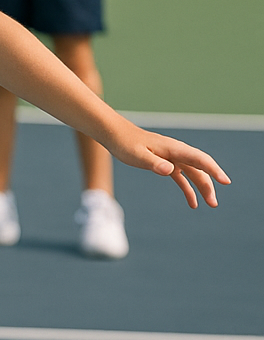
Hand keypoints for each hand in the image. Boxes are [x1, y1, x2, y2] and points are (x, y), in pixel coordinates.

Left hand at [105, 123, 230, 208]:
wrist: (114, 134)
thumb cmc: (125, 143)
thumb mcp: (137, 155)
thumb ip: (154, 163)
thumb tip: (171, 171)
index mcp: (173, 149)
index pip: (199, 159)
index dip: (214, 170)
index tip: (225, 181)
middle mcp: (176, 152)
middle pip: (199, 169)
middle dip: (209, 185)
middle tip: (214, 204)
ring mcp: (171, 157)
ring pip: (193, 173)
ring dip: (201, 188)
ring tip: (208, 204)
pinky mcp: (165, 163)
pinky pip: (182, 176)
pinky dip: (188, 188)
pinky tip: (192, 202)